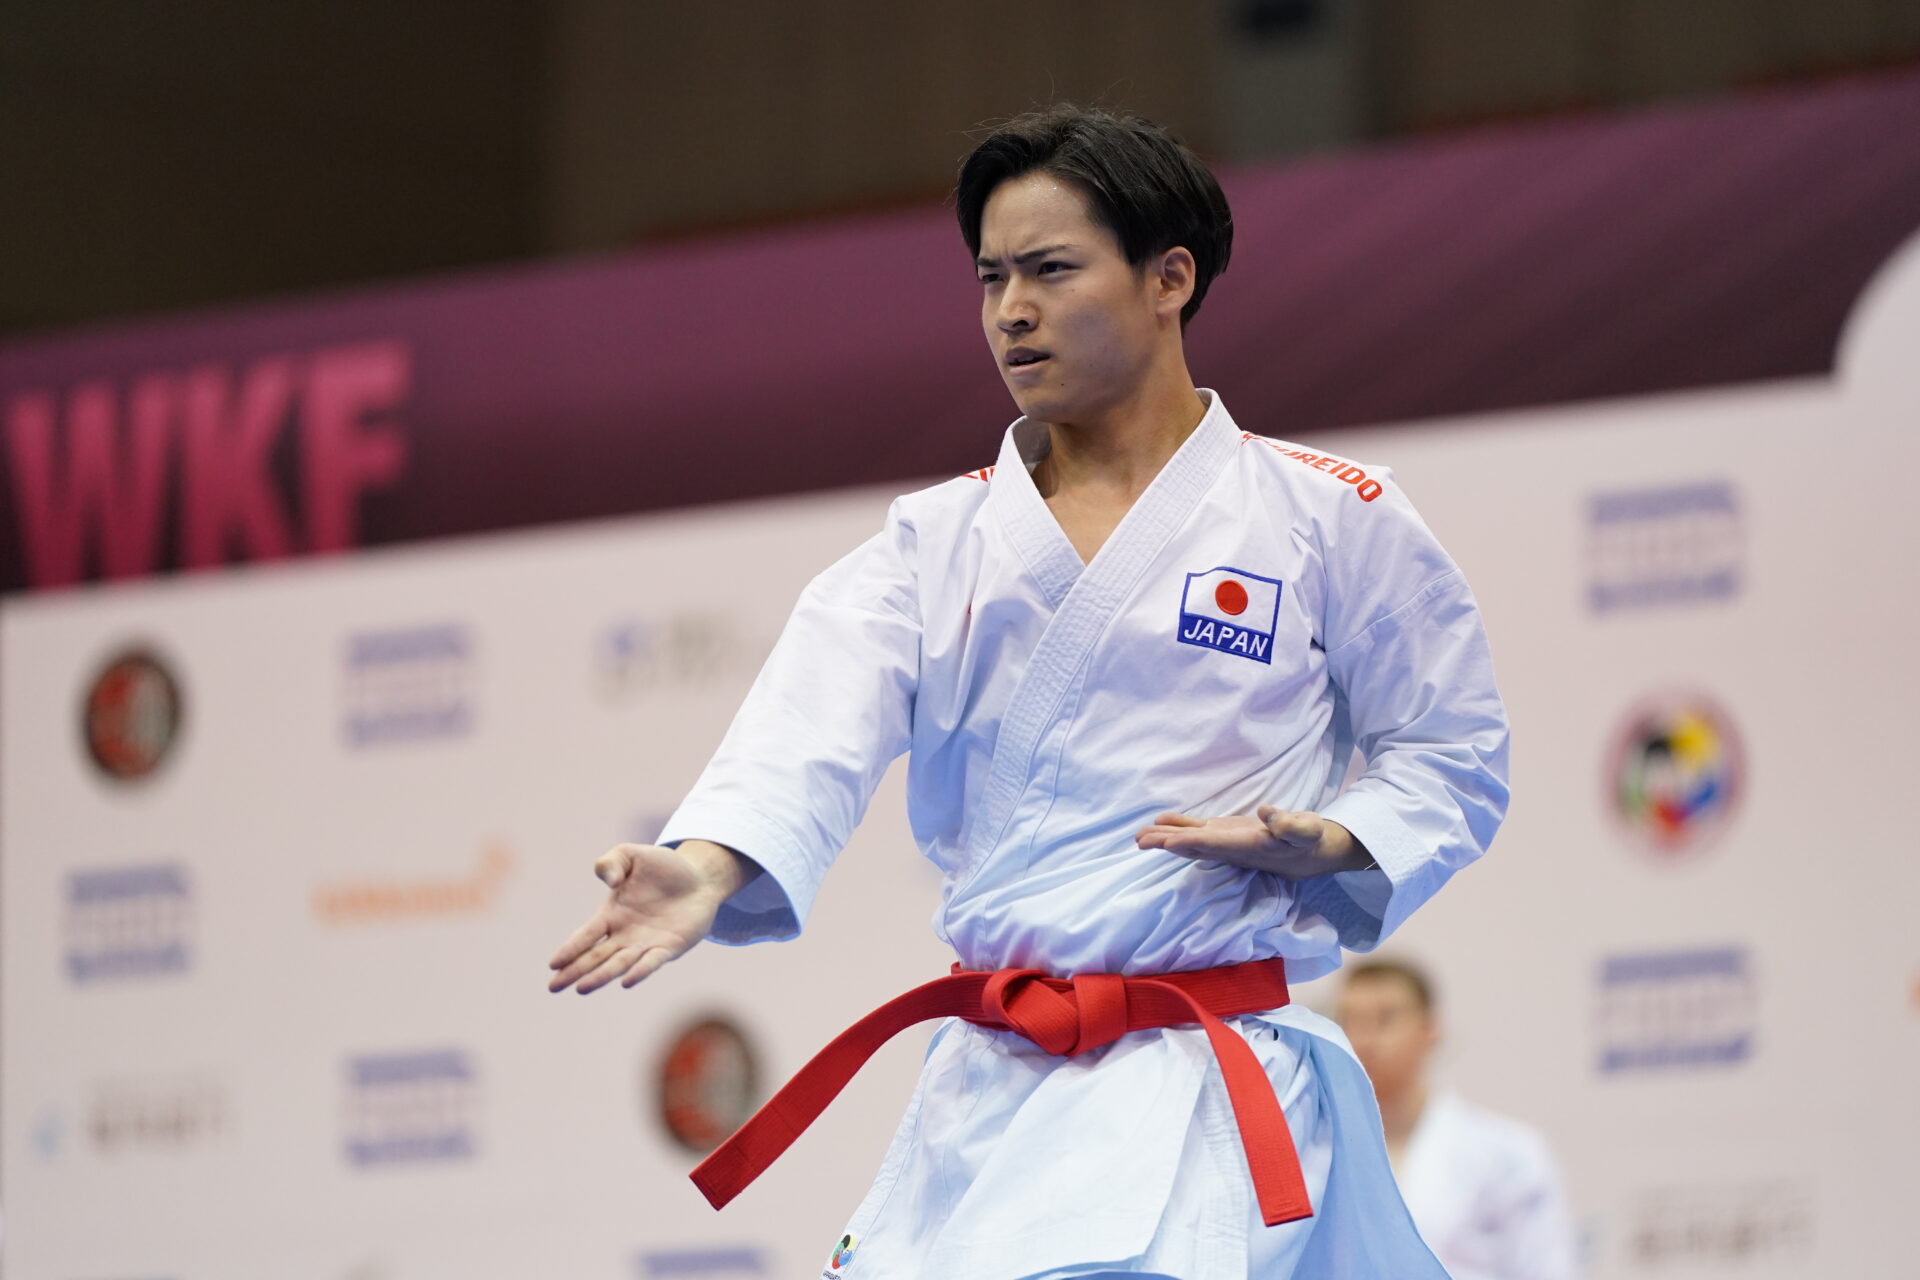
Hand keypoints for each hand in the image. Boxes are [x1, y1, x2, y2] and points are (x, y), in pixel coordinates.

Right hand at [546, 841, 746, 993]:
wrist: (700, 878)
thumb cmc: (663, 867)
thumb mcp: (632, 856)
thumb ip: (612, 862)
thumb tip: (609, 880)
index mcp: (612, 914)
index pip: (586, 935)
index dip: (570, 948)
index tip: (552, 963)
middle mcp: (625, 934)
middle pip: (596, 956)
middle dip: (575, 971)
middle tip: (553, 987)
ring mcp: (647, 943)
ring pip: (619, 964)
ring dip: (601, 976)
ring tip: (581, 988)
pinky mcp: (670, 947)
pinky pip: (652, 962)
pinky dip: (640, 971)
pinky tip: (626, 981)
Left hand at [1135, 806, 1373, 878]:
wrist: (1313, 852)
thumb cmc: (1310, 840)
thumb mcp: (1307, 830)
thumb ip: (1290, 824)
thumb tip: (1267, 812)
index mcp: (1248, 847)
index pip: (1214, 845)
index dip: (1190, 843)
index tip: (1167, 842)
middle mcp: (1231, 849)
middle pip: (1193, 847)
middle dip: (1166, 844)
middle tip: (1139, 841)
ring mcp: (1226, 842)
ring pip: (1191, 841)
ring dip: (1165, 838)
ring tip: (1138, 837)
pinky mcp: (1226, 834)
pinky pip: (1198, 832)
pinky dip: (1178, 827)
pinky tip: (1160, 823)